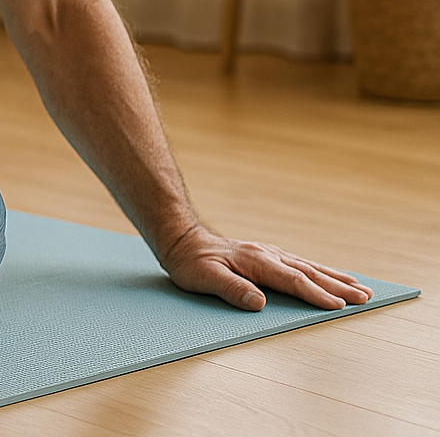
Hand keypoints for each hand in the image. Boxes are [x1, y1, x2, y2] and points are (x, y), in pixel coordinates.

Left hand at [158, 224, 372, 311]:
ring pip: (308, 266)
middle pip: (309, 272)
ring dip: (335, 277)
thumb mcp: (204, 278)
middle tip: (366, 297)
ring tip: (360, 287)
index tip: (339, 305)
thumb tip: (259, 303)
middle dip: (338, 286)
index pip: (293, 281)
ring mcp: (269, 254)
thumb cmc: (191, 263)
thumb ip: (231, 289)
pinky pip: (300, 264)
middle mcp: (267, 255)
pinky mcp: (267, 256)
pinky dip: (320, 271)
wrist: (182, 241)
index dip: (317, 294)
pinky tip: (330, 276)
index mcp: (256, 261)